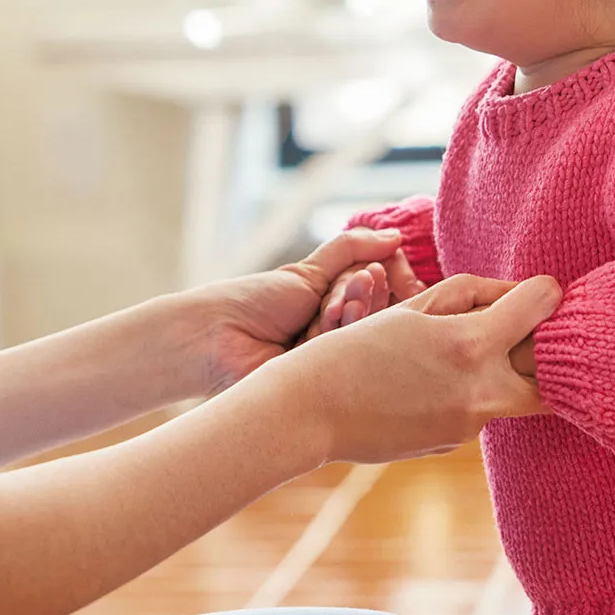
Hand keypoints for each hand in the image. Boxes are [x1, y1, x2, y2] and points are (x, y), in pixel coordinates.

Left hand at [180, 229, 416, 395]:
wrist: (219, 336)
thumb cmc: (256, 301)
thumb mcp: (308, 272)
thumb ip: (351, 250)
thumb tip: (395, 236)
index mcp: (336, 306)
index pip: (384, 290)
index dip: (392, 278)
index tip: (390, 272)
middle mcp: (340, 333)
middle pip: (380, 310)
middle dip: (371, 290)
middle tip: (362, 279)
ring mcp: (335, 357)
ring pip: (368, 329)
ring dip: (357, 306)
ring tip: (337, 301)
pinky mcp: (329, 378)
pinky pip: (351, 349)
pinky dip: (341, 327)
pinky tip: (329, 316)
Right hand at [265, 273, 560, 465]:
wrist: (309, 412)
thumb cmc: (353, 349)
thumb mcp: (411, 310)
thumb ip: (470, 297)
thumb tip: (518, 296)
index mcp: (470, 344)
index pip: (539, 307)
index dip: (547, 292)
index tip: (545, 289)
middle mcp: (481, 390)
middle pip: (552, 372)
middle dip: (550, 349)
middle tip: (536, 329)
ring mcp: (470, 424)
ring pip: (518, 395)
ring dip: (512, 372)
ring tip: (482, 350)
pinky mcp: (453, 442)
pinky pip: (480, 411)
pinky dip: (471, 392)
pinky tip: (432, 381)